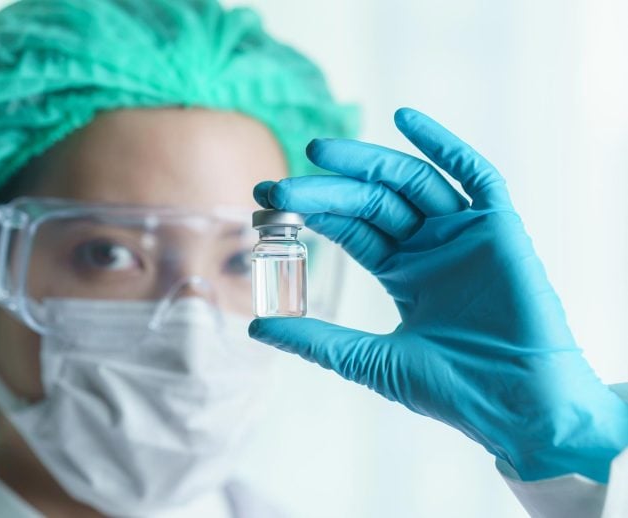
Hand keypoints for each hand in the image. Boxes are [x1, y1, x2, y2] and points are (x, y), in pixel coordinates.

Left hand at [250, 108, 627, 482]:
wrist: (518, 407)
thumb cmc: (452, 390)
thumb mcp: (369, 360)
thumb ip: (317, 340)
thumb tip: (256, 328)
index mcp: (403, 273)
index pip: (351, 227)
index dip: (312, 210)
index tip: (269, 200)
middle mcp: (430, 247)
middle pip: (372, 201)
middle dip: (326, 189)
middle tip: (281, 185)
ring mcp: (463, 234)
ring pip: (411, 182)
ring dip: (368, 161)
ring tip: (320, 151)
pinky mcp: (498, 228)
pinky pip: (475, 176)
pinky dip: (444, 145)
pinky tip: (405, 119)